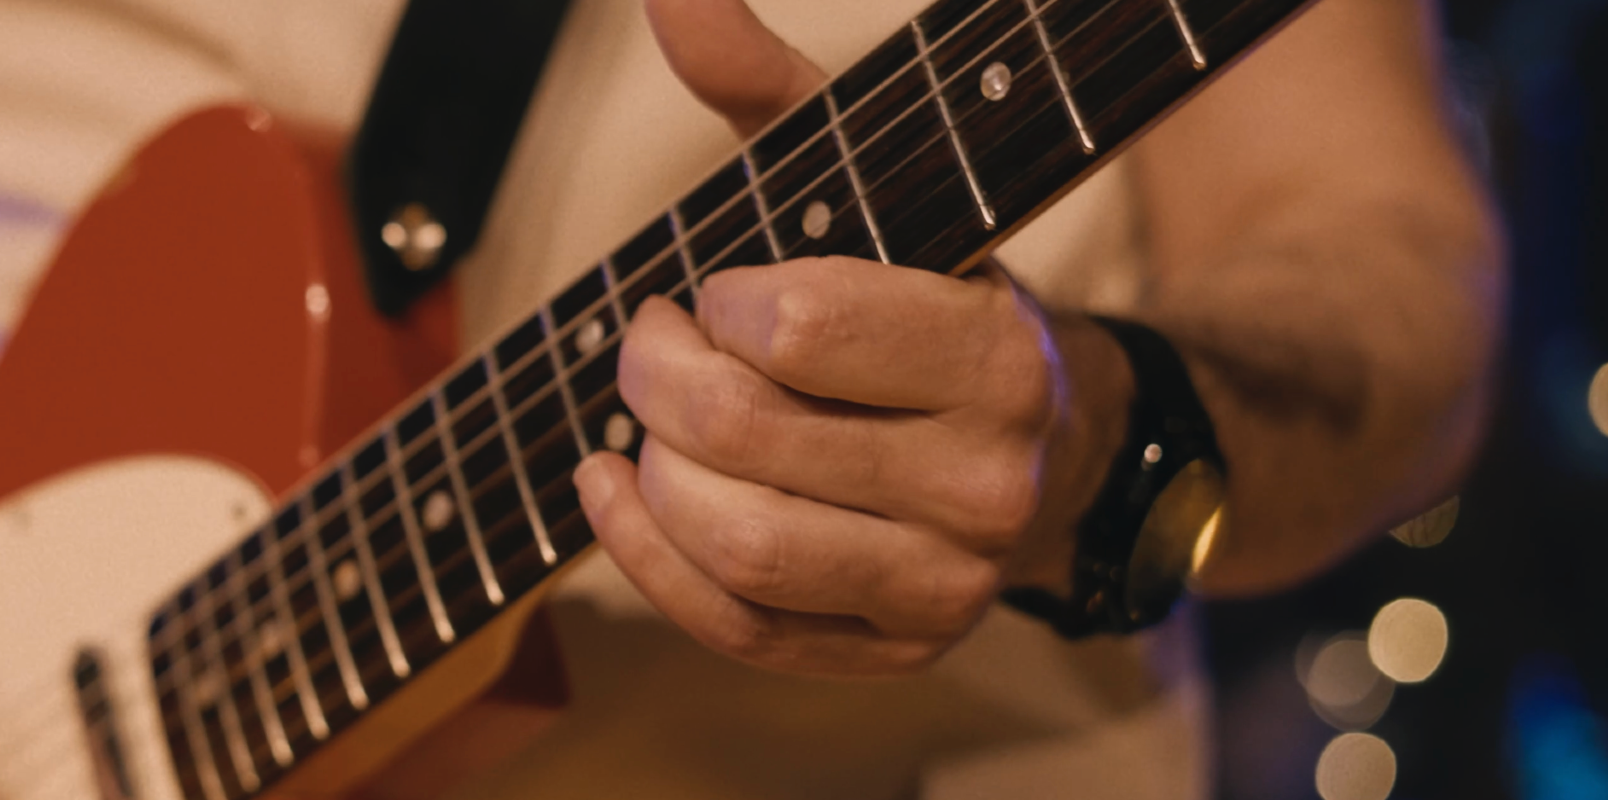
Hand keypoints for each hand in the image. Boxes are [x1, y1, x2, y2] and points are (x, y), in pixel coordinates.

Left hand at [571, 0, 1125, 675]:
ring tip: (643, 421)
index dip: (721, 305)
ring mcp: (945, 584)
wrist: (1054, 448)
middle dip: (655, 376)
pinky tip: (614, 490)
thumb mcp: (871, 181)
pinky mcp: (893, 650)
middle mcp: (986, 483)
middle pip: (745, 437)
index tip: (717, 290)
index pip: (800, 330)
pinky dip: (647, 561)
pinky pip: (738, 629)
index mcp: (996, 356)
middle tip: (648, 343)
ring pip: (740, 546)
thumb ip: (766, 87)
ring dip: (653, 473)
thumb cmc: (930, 300)